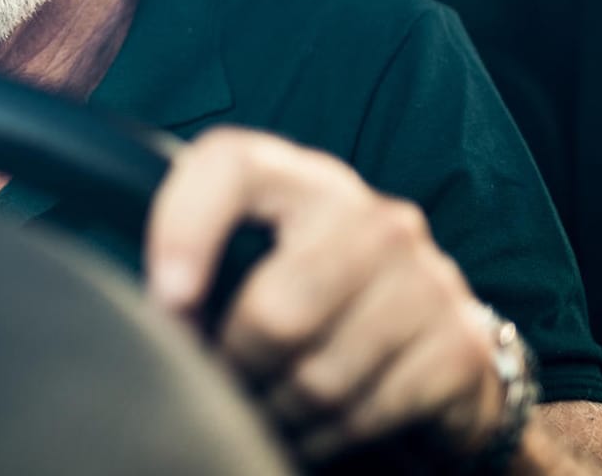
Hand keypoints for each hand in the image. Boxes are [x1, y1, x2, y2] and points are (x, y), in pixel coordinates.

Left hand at [145, 127, 504, 463]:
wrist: (437, 339)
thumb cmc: (312, 293)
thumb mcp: (258, 254)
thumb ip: (203, 256)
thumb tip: (143, 305)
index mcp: (303, 179)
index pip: (232, 164)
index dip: (185, 227)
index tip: (165, 300)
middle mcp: (371, 215)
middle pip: (276, 310)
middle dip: (235, 365)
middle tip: (219, 382)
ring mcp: (425, 276)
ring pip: (319, 376)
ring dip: (279, 410)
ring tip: (264, 408)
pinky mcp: (459, 342)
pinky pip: (368, 413)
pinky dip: (327, 436)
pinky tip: (313, 428)